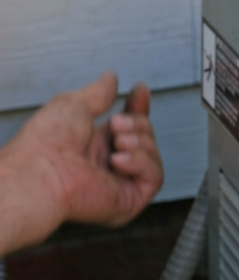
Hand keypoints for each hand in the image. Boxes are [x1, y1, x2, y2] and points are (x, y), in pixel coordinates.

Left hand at [0, 72, 162, 255]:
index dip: (138, 109)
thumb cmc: (47, 141)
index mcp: (93, 145)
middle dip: (138, 123)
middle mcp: (106, 165)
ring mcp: (118, 184)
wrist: (42, 171)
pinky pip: (155, 177)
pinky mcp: (128, 201)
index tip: (139, 90)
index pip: (129, 128)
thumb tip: (110, 78)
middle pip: (146, 137)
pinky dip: (141, 162)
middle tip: (115, 125)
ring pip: (153, 156)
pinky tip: (118, 160)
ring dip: (139, 142)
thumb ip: (99, 92)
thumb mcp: (76, 103)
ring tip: (117, 142)